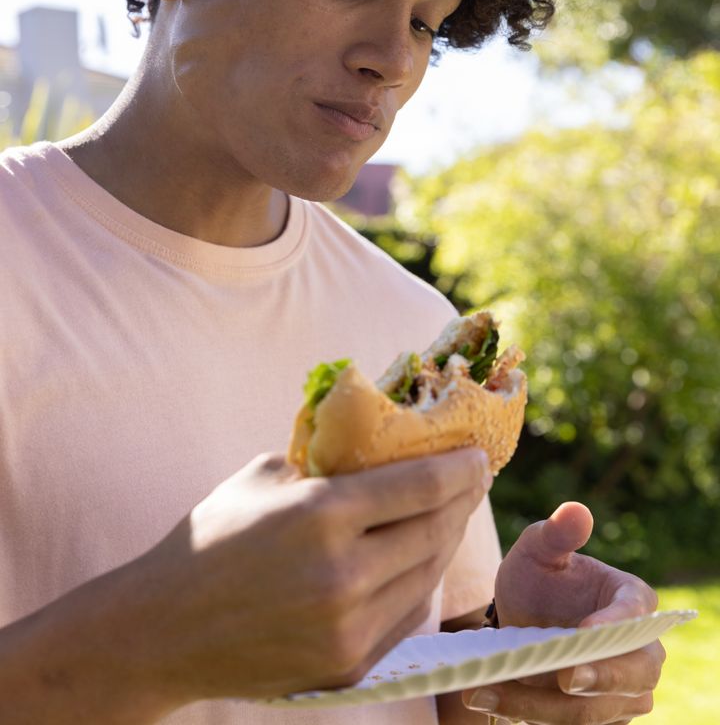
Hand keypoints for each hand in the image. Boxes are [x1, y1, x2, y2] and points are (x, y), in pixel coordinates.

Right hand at [133, 446, 491, 703]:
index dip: (459, 469)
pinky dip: (419, 583)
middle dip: (463, 501)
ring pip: (427, 576)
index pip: (419, 486)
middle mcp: (343, 573)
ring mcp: (348, 628)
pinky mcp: (349, 667)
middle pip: (433, 530)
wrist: (166, 628)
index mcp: (320, 514)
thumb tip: (379, 443)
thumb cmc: (213, 536)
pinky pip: (406, 617)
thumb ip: (325, 462)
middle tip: (475, 481)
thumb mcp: (266, 476)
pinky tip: (420, 560)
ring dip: (447, 541)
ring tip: (453, 515)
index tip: (479, 456)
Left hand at [462, 502, 664, 722]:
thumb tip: (576, 511)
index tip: (587, 631)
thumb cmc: (539, 577)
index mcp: (634, 600)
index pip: (636, 615)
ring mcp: (622, 692)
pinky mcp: (596, 717)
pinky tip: (486, 696)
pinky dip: (528, 713)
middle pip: (633, 676)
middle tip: (560, 677)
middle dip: (599, 680)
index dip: (616, 625)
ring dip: (543, 704)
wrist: (521, 620)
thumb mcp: (538, 549)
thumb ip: (556, 533)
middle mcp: (640, 652)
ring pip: (595, 709)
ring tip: (489, 688)